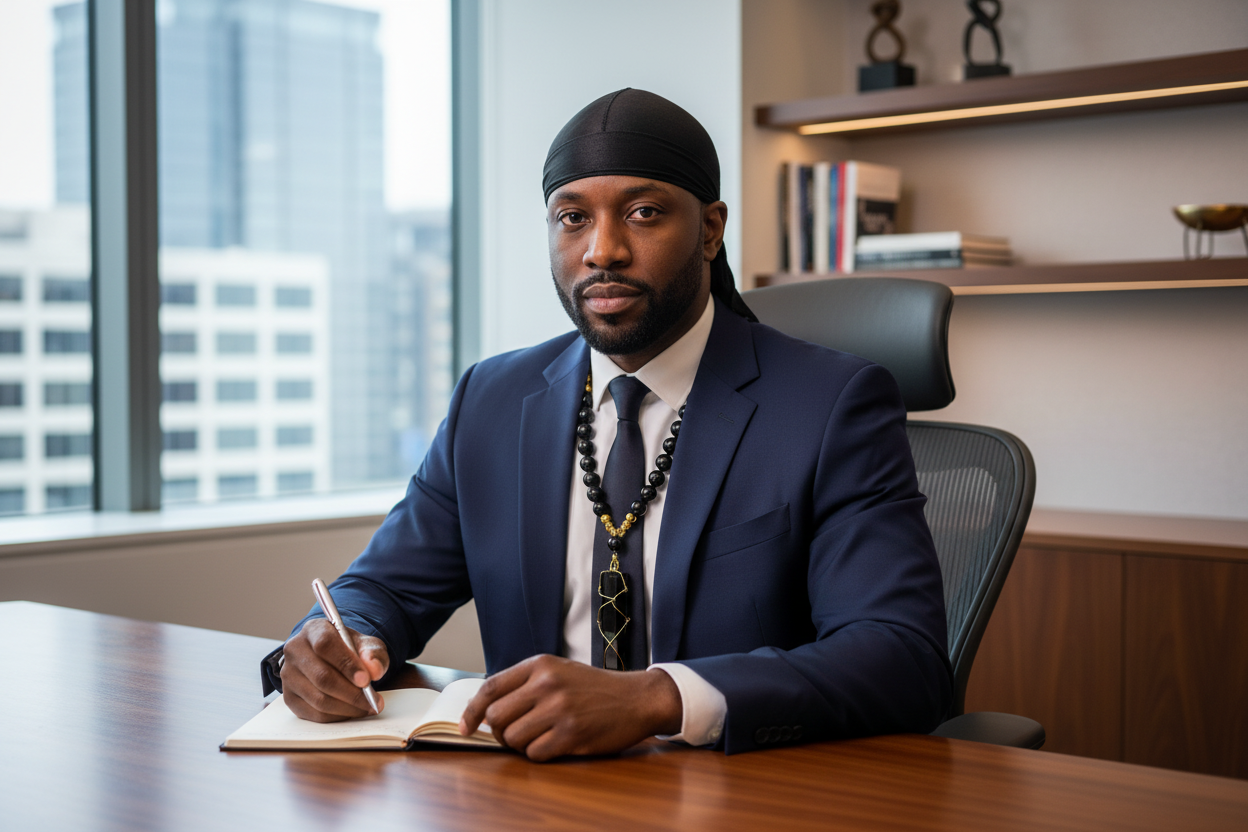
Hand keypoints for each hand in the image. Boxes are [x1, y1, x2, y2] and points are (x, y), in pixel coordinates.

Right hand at [280, 618, 389, 721]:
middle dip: (352, 693)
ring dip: (347, 708)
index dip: (346, 664)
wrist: (330, 658)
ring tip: (367, 707)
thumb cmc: (348, 649)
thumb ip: (373, 654)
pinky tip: (352, 711)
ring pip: (318, 699)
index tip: (366, 680)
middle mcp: (295, 651)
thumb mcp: (365, 644)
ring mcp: (289, 675)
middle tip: (373, 701)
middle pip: (322, 677)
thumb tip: (374, 670)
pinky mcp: (289, 697)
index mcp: (313, 630)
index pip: (325, 645)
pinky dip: (337, 716)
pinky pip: (314, 714)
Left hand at [458, 654, 681, 760]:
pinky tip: (555, 744)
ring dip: (520, 745)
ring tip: (539, 736)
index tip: (464, 726)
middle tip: (513, 733)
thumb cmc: (594, 688)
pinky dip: (539, 754)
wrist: (636, 698)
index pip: (490, 688)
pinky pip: (535, 754)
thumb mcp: (558, 670)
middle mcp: (547, 684)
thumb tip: (486, 708)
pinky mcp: (572, 734)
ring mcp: (559, 710)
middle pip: (496, 717)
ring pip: (513, 738)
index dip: (472, 711)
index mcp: (540, 665)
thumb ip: (525, 683)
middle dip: (499, 731)